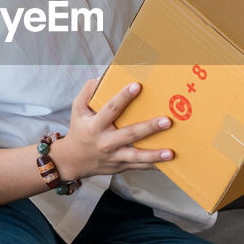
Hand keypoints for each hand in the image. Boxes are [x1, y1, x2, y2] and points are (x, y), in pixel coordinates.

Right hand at [53, 78, 174, 179]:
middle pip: (130, 134)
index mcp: (95, 126)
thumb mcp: (77, 109)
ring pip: (136, 156)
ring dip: (154, 154)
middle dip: (149, 128)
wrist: (73, 161)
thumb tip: (102, 77)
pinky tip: (168, 163)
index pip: (110, 109)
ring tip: (171, 152)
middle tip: (167, 121)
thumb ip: (88, 92)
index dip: (123, 97)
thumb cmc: (79, 130)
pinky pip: (139, 166)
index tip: (137, 86)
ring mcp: (114, 156)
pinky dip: (154, 165)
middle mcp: (105, 142)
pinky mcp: (121, 166)